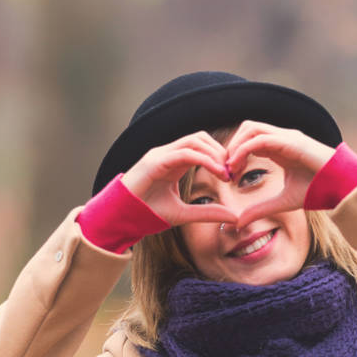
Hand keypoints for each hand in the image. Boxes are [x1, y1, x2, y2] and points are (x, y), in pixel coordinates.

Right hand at [122, 132, 237, 226]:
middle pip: (200, 138)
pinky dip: (203, 159)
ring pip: (194, 140)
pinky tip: (215, 172)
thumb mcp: (184, 214)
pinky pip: (184, 153)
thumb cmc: (147, 213)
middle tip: (232, 172)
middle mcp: (167, 153)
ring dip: (214, 154)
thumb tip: (234, 217)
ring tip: (225, 173)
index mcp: (174, 162)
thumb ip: (207, 213)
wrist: (121, 219)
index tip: (232, 175)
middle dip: (220, 152)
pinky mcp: (155, 161)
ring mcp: (160, 154)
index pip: (202, 146)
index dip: (220, 156)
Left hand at [225, 121, 334, 228]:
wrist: (343, 187)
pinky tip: (237, 167)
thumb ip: (260, 209)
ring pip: (251, 128)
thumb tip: (238, 222)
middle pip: (247, 128)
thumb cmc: (319, 190)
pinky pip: (260, 139)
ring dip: (235, 146)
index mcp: (280, 147)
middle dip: (231, 146)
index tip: (228, 176)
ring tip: (230, 168)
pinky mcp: (291, 141)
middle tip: (225, 170)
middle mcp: (282, 137)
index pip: (249, 138)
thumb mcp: (282, 202)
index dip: (234, 154)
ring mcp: (287, 136)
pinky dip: (244, 150)